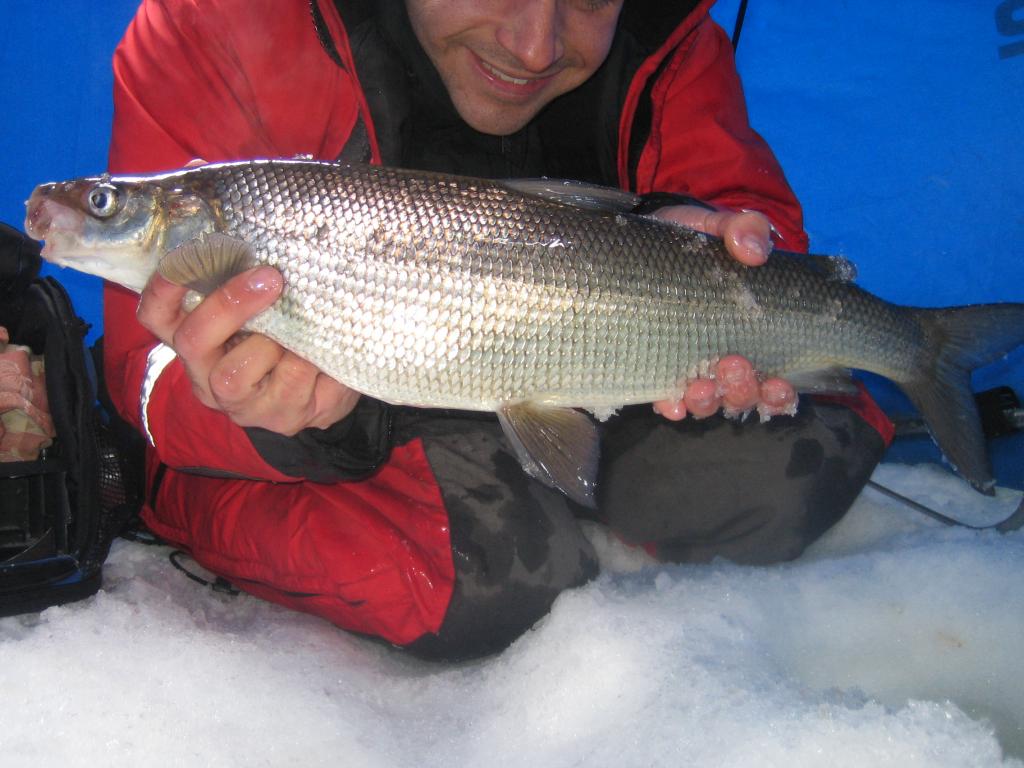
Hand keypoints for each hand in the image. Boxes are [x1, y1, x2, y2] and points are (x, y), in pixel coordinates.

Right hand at [136, 266, 359, 434]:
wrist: (332, 389)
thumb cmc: (290, 339)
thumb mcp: (267, 309)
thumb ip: (252, 283)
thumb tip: (266, 239)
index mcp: (197, 341)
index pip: (157, 315)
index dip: (163, 287)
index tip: (189, 254)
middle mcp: (206, 375)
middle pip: (192, 341)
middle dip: (229, 305)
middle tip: (270, 278)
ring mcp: (239, 404)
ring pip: (234, 373)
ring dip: (274, 343)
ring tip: (301, 331)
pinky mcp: (279, 417)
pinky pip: (290, 380)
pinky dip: (310, 357)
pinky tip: (322, 350)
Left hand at [650, 205, 796, 420]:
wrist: (638, 244)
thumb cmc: (689, 242)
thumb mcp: (718, 227)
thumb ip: (743, 228)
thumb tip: (754, 251)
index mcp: (751, 335)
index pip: (777, 379)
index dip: (780, 394)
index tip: (779, 382)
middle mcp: (724, 359)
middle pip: (742, 396)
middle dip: (743, 391)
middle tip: (734, 365)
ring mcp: (689, 366)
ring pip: (708, 402)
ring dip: (709, 401)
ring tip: (702, 387)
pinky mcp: (655, 367)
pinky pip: (667, 399)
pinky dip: (673, 405)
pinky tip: (673, 403)